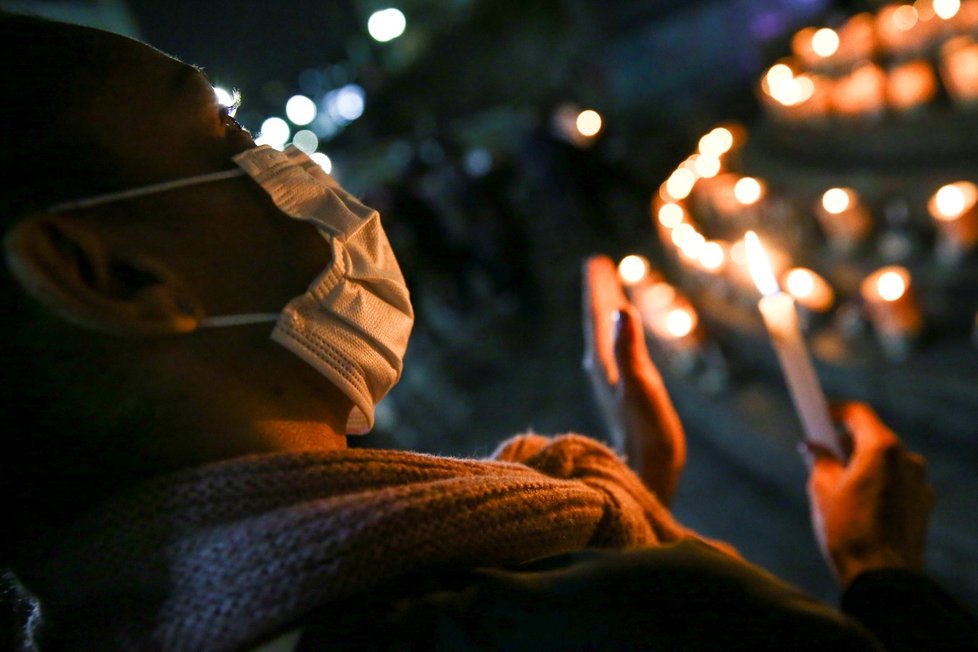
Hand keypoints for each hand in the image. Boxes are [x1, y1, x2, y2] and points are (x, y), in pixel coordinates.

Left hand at [582, 255, 684, 503]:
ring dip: (607, 312)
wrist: (648, 475)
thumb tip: (619, 311)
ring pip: (605, 338)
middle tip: (598, 265)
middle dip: (600, 294)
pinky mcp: (623, 396)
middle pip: (598, 323)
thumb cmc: (648, 435)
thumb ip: (629, 349)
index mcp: (605, 363)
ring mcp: (612, 384)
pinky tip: (622, 336)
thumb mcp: (641, 386)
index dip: (598, 288)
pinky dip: (618, 335)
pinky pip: (616, 353)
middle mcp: (603, 370)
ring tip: (610, 291)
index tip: (595, 260)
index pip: (597, 317)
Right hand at [805, 402, 933, 588]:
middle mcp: (907, 459)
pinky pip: (897, 481)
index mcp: (882, 449)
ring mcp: (918, 481)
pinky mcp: (922, 502)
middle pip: (872, 436)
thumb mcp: (821, 489)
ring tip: (839, 487)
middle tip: (821, 454)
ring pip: (884, 460)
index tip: (819, 413)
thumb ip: (819, 459)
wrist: (881, 577)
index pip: (858, 413)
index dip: (835, 410)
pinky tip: (859, 504)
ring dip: (862, 463)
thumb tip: (813, 447)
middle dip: (846, 441)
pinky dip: (878, 482)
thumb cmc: (849, 531)